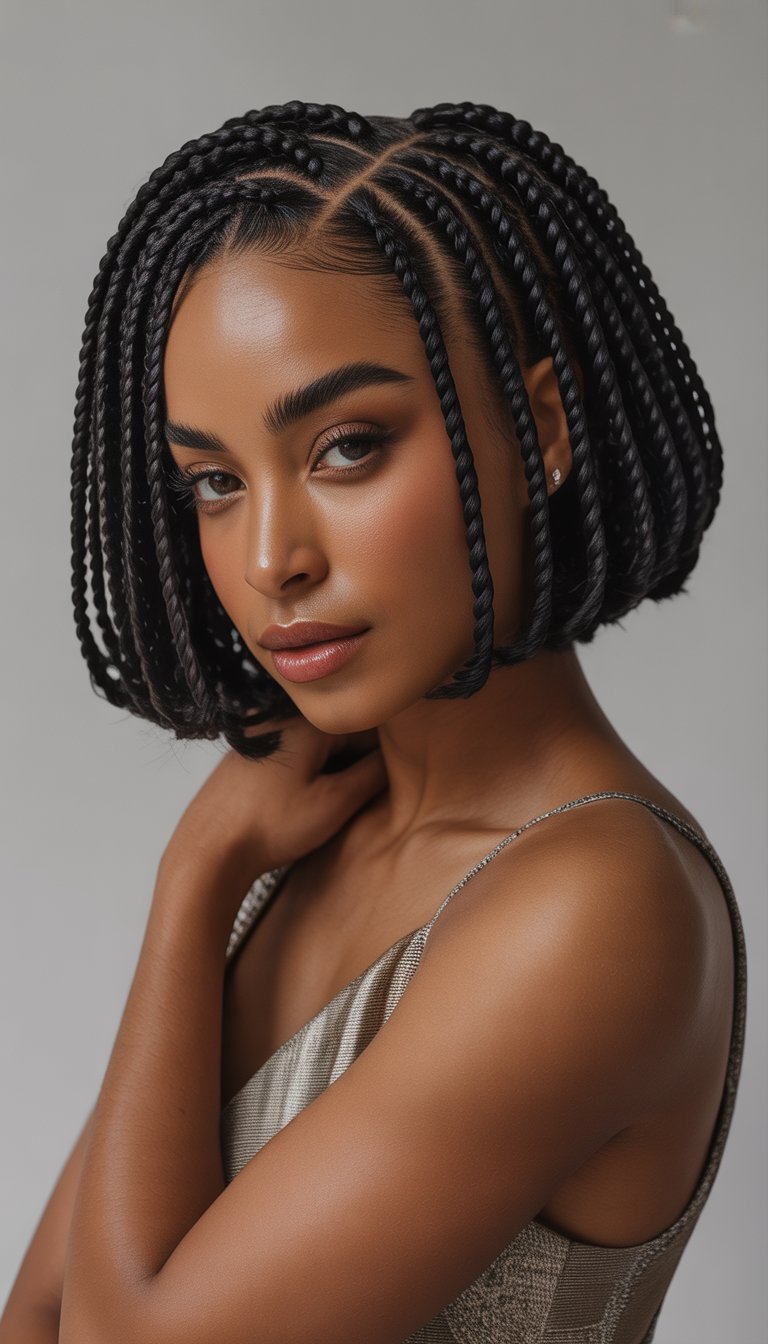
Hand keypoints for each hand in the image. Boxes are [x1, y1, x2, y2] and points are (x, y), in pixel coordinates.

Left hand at [162, 715, 387, 884]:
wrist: (209, 848)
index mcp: (308, 721)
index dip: (385, 758)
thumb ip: (373, 773)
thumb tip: (397, 756)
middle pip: (343, 731)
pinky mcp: (250, 749)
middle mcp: (283, 715)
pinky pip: (295, 750)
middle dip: (357, 762)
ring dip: (334, 767)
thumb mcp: (335, 803)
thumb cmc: (270, 827)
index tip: (389, 783)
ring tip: (329, 803)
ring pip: (319, 742)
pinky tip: (303, 799)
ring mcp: (263, 730)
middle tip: (359, 799)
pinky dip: (309, 769)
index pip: (369, 726)